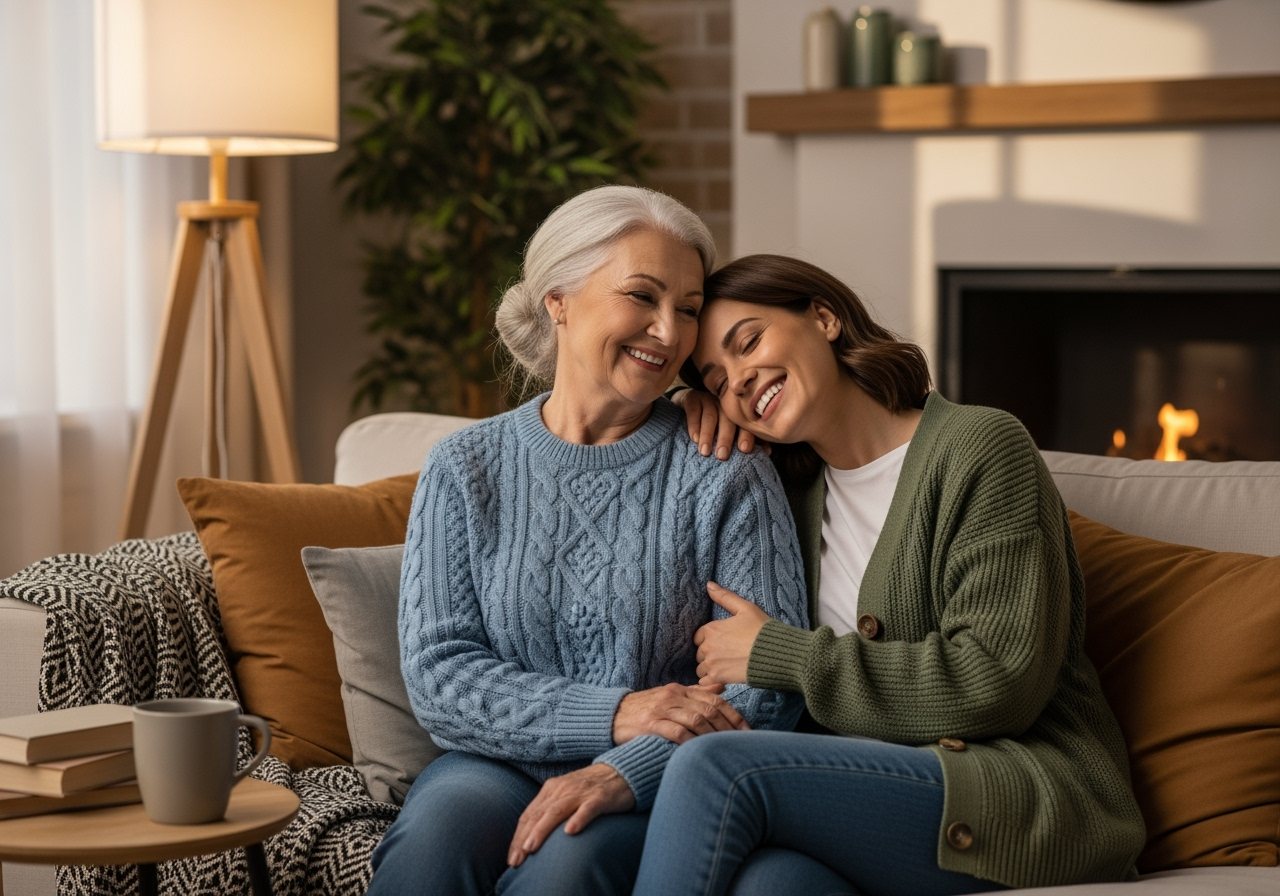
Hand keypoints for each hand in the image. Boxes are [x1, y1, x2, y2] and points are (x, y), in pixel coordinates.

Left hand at [507, 763, 634, 866]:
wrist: (621, 772)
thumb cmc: (591, 789)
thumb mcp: (566, 797)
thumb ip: (550, 811)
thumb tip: (530, 837)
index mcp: (551, 789)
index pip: (529, 815)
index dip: (517, 837)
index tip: (511, 858)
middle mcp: (562, 789)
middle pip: (538, 815)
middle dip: (524, 839)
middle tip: (515, 860)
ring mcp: (581, 793)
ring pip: (556, 812)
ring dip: (542, 830)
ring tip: (531, 848)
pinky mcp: (600, 798)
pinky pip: (587, 809)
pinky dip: (578, 819)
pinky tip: (570, 832)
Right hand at [612, 682, 748, 745]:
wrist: (611, 715)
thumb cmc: (644, 709)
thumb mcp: (671, 696)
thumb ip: (696, 692)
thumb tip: (722, 685)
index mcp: (680, 689)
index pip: (715, 698)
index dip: (734, 715)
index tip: (748, 731)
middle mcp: (673, 696)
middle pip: (709, 710)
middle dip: (729, 728)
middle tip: (742, 744)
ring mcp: (662, 709)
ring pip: (696, 719)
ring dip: (714, 735)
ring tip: (725, 749)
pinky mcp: (650, 723)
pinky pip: (676, 732)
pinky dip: (691, 741)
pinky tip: (700, 750)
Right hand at [672, 388, 755, 459]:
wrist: (690, 401)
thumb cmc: (715, 421)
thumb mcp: (731, 428)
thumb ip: (748, 438)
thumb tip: (769, 452)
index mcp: (737, 412)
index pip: (744, 424)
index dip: (746, 435)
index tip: (745, 449)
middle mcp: (725, 404)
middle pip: (728, 420)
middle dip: (726, 438)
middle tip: (722, 456)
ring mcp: (709, 399)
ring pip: (710, 416)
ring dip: (708, 435)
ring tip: (705, 452)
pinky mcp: (692, 398)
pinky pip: (694, 410)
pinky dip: (694, 425)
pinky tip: (694, 438)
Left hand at [694, 583, 771, 684]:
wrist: (777, 653)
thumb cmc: (762, 629)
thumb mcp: (745, 608)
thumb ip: (724, 597)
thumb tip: (708, 584)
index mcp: (711, 629)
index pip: (698, 636)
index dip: (709, 640)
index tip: (722, 643)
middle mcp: (707, 646)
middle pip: (699, 653)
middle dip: (709, 655)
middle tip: (727, 656)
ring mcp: (711, 663)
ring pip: (701, 669)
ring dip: (710, 669)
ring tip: (727, 667)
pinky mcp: (718, 678)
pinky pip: (704, 683)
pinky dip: (711, 682)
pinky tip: (724, 678)